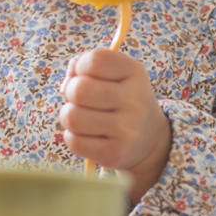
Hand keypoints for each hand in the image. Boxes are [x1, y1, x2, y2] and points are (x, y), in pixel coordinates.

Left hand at [58, 49, 171, 202]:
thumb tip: (66, 87)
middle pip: (78, 89)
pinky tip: (87, 135)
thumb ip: (83, 65)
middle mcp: (136, 100)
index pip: (94, 61)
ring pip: (72, 117)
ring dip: (69, 116)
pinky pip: (74, 141)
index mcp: (135, 72)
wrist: (149, 138)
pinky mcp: (116, 154)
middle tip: (80, 100)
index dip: (79, 67)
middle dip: (70, 93)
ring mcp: (128, 129)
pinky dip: (73, 137)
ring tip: (82, 117)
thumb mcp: (112, 73)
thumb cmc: (119, 98)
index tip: (85, 76)